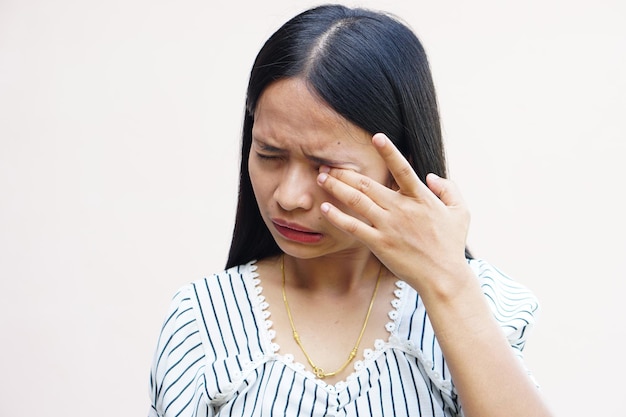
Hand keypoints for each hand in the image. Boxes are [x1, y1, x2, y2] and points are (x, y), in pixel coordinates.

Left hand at [317, 133, 470, 292]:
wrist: (443, 277)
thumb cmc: (451, 245)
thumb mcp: (461, 212)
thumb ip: (449, 189)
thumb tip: (431, 176)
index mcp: (421, 198)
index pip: (402, 169)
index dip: (389, 152)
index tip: (376, 137)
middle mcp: (402, 209)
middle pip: (368, 184)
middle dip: (345, 173)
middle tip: (327, 164)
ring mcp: (389, 226)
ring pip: (357, 201)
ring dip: (337, 188)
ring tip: (321, 178)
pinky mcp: (379, 244)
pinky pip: (354, 228)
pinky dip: (338, 217)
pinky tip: (325, 208)